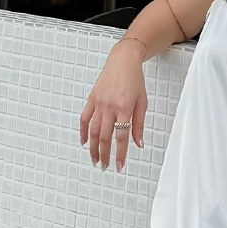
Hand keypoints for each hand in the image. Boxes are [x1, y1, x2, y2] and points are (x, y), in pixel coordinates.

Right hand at [80, 38, 147, 170]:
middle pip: (105, 137)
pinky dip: (83, 132)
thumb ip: (139, 125)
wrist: (123, 61)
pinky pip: (85, 119)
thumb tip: (138, 143)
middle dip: (104, 155)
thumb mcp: (142, 102)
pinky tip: (84, 142)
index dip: (120, 154)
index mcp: (125, 107)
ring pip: (93, 131)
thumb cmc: (134, 80)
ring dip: (93, 148)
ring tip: (95, 160)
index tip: (119, 166)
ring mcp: (99, 103)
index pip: (122, 137)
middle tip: (105, 167)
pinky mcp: (91, 99)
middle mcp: (110, 106)